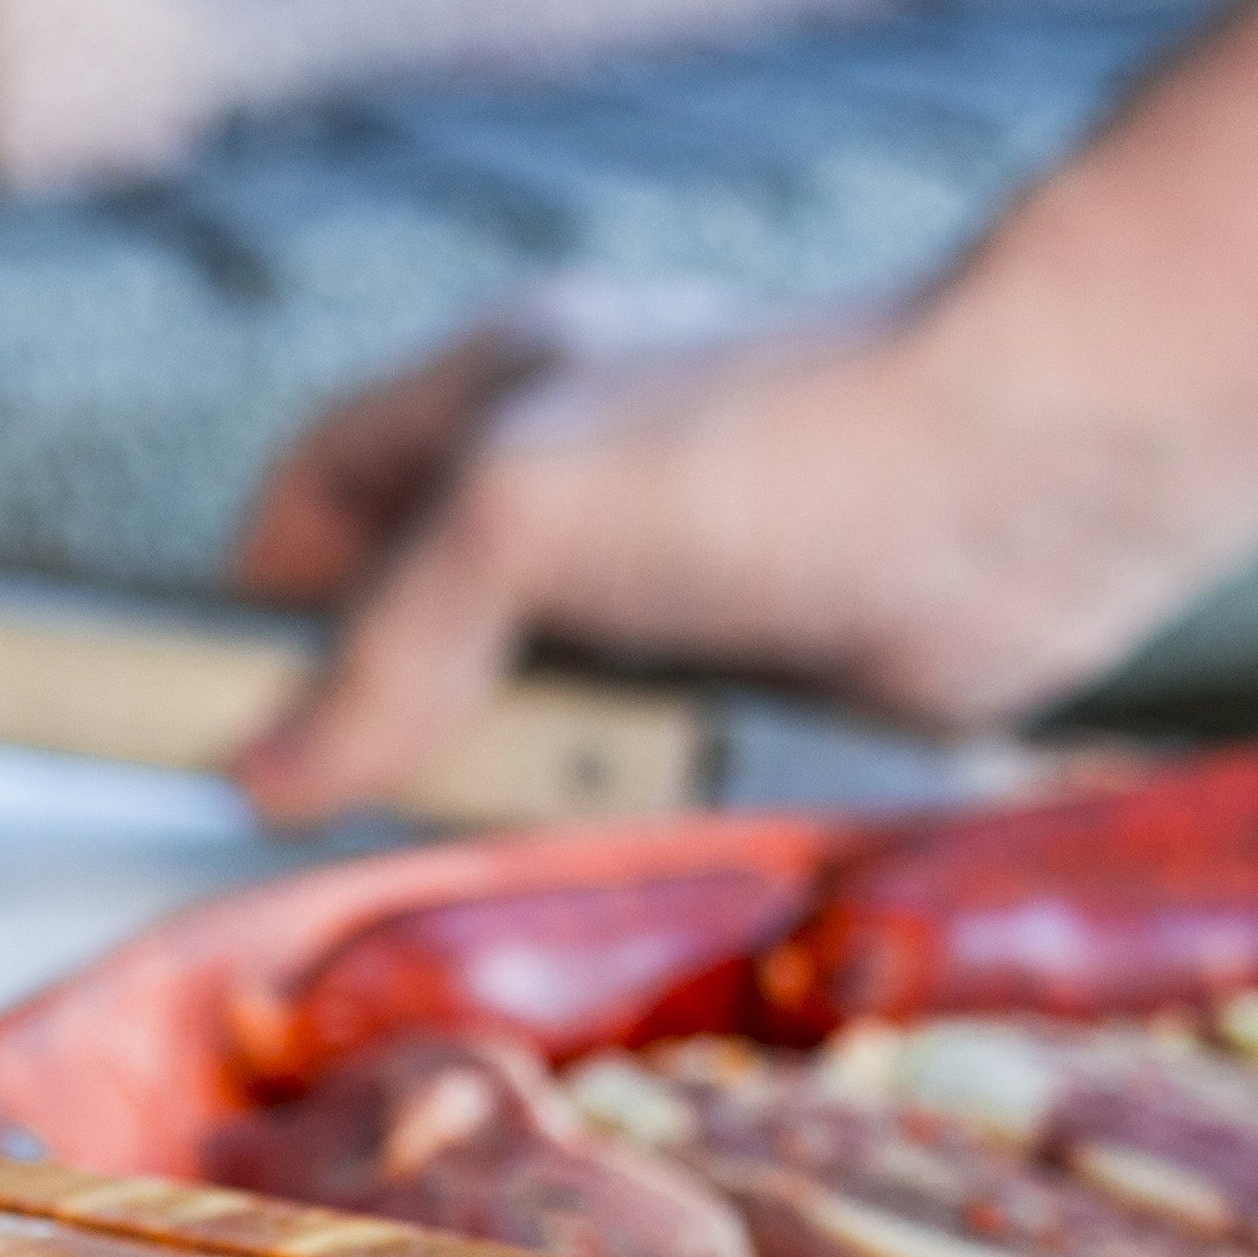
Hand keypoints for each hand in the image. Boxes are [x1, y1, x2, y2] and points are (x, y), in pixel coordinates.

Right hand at [224, 319, 1190, 824]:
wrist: (1035, 481)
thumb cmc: (766, 450)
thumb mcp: (518, 515)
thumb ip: (385, 645)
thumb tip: (267, 777)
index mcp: (498, 393)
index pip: (317, 491)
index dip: (256, 600)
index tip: (222, 724)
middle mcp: (579, 477)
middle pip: (418, 612)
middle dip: (378, 713)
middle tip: (339, 824)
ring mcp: (674, 578)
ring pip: (535, 699)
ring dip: (505, 779)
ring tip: (470, 858)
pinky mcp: (763, 667)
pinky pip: (647, 755)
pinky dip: (614, 809)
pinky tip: (596, 863)